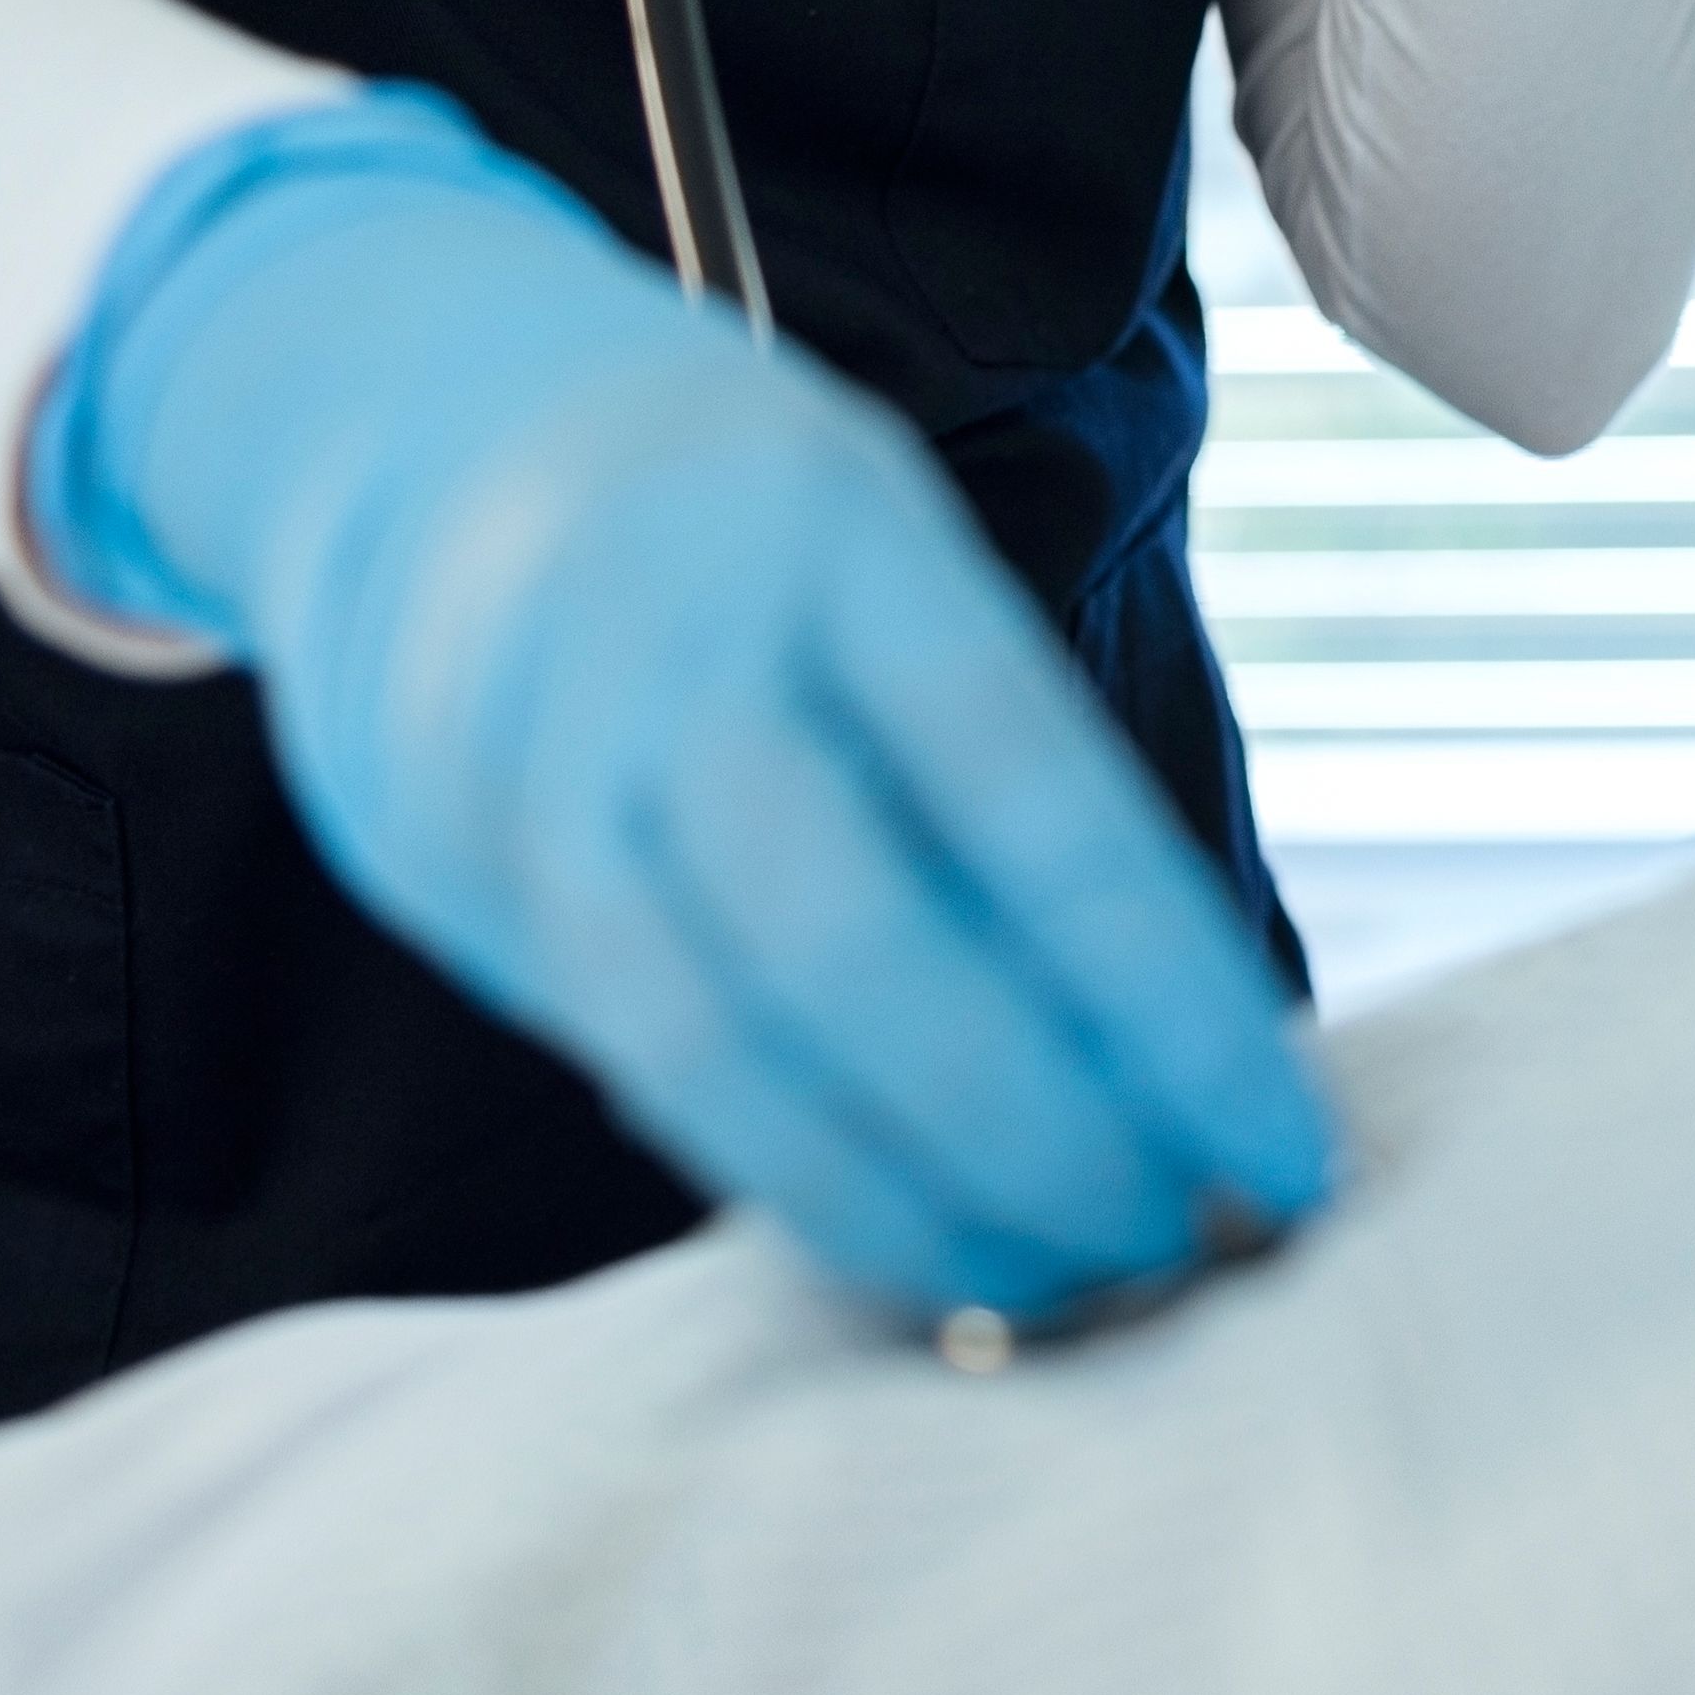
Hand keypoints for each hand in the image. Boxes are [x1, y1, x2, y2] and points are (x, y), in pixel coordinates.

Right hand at [33, 91, 1338, 1317]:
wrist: (410, 412)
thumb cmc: (736, 518)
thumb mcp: (887, 555)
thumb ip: (986, 772)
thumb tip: (1168, 1042)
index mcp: (838, 536)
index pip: (1030, 798)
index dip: (1164, 1004)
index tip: (1284, 1151)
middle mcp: (670, 646)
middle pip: (858, 946)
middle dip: (1032, 1136)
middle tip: (1169, 1243)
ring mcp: (532, 760)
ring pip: (720, 1045)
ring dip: (901, 1200)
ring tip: (1043, 1282)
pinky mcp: (446, 866)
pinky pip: (635, 1059)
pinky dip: (779, 1167)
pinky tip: (897, 1227)